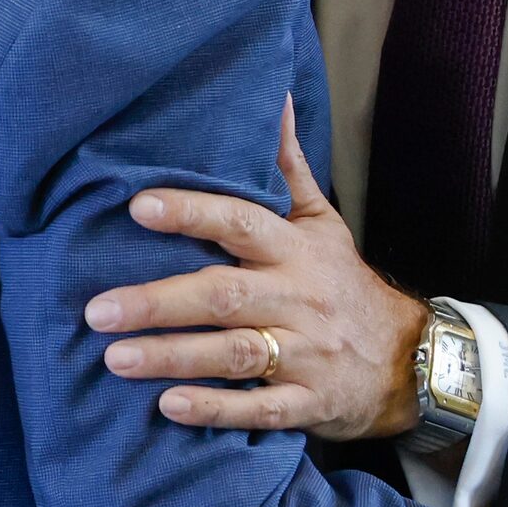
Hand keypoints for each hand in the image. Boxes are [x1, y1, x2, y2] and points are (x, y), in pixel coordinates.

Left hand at [86, 99, 428, 441]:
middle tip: (97, 310)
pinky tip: (168, 407)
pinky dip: (215, 410)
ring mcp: (304, 354)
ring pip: (234, 353)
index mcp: (296, 250)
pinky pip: (260, 409)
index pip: (241, 222)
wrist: (410, 360)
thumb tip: (273, 96)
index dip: (192, 212)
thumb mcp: (322, 223)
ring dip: (174, 356)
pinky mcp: (307, 403)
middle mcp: (298, 298)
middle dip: (159, 302)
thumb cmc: (344, 284)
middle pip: (224, 295)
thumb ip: (287, 167)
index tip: (138, 206)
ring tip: (114, 358)